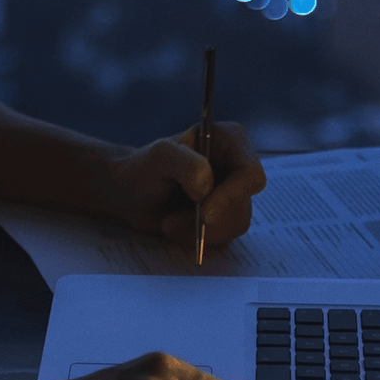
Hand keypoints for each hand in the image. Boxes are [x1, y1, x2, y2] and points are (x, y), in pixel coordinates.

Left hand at [103, 122, 266, 250]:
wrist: (129, 193)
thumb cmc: (143, 167)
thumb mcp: (159, 157)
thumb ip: (184, 163)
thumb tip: (206, 186)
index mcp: (231, 141)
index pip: (251, 174)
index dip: (232, 196)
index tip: (204, 214)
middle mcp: (237, 166)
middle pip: (243, 205)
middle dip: (207, 219)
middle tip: (172, 221)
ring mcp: (233, 193)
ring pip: (235, 224)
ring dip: (198, 230)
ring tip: (169, 221)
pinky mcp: (225, 216)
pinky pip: (224, 237)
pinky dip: (196, 238)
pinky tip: (174, 226)